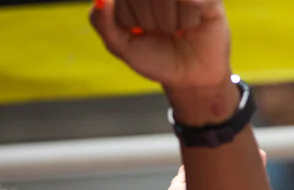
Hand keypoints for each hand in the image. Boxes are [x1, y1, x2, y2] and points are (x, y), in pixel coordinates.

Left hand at [90, 0, 230, 90]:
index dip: (126, 18)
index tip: (137, 30)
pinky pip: (190, 2)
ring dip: (168, 23)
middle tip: (159, 31)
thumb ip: (102, 22)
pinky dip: (188, 22)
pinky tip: (191, 27)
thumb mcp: (120, 45)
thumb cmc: (155, 57)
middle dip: (147, 21)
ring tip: (175, 30)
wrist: (189, 78)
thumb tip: (102, 0)